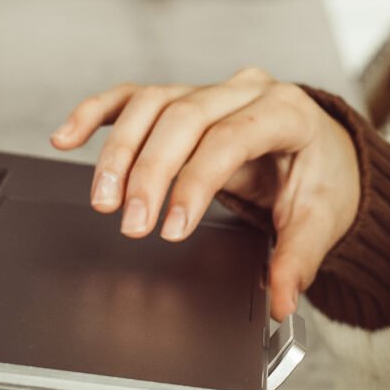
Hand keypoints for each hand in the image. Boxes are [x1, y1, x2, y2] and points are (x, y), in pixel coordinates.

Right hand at [48, 67, 360, 321]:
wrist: (323, 151)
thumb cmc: (321, 179)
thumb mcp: (322, 220)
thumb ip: (298, 259)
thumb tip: (281, 300)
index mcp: (287, 112)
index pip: (231, 137)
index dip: (196, 180)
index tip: (173, 227)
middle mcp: (245, 91)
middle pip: (184, 117)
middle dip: (150, 171)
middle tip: (131, 223)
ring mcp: (209, 90)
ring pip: (151, 104)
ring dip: (119, 151)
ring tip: (103, 200)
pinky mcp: (182, 99)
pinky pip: (133, 98)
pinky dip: (97, 114)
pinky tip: (66, 137)